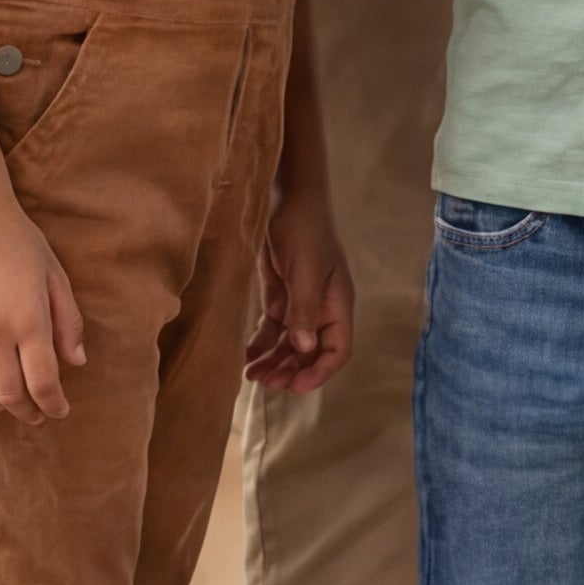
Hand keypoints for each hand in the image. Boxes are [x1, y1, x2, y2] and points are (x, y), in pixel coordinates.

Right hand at [0, 181, 84, 417]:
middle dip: (27, 410)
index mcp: (29, 321)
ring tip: (6, 403)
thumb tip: (77, 362)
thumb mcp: (54, 276)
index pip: (42, 382)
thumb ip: (67, 321)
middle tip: (37, 415)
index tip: (59, 411)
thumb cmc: (19, 242)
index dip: (53, 404)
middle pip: (10, 393)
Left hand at [245, 184, 355, 392]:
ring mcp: (299, 303)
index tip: (295, 387)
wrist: (287, 197)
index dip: (319, 371)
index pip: (337, 349)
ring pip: (290, 344)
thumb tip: (305, 348)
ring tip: (251, 375)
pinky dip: (261, 344)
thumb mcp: (305, 270)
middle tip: (266, 382)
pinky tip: (246, 357)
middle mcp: (320, 309)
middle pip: (310, 351)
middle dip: (291, 369)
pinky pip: (273, 329)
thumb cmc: (304, 230)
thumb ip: (305, 309)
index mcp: (337, 304)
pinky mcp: (279, 295)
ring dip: (274, 361)